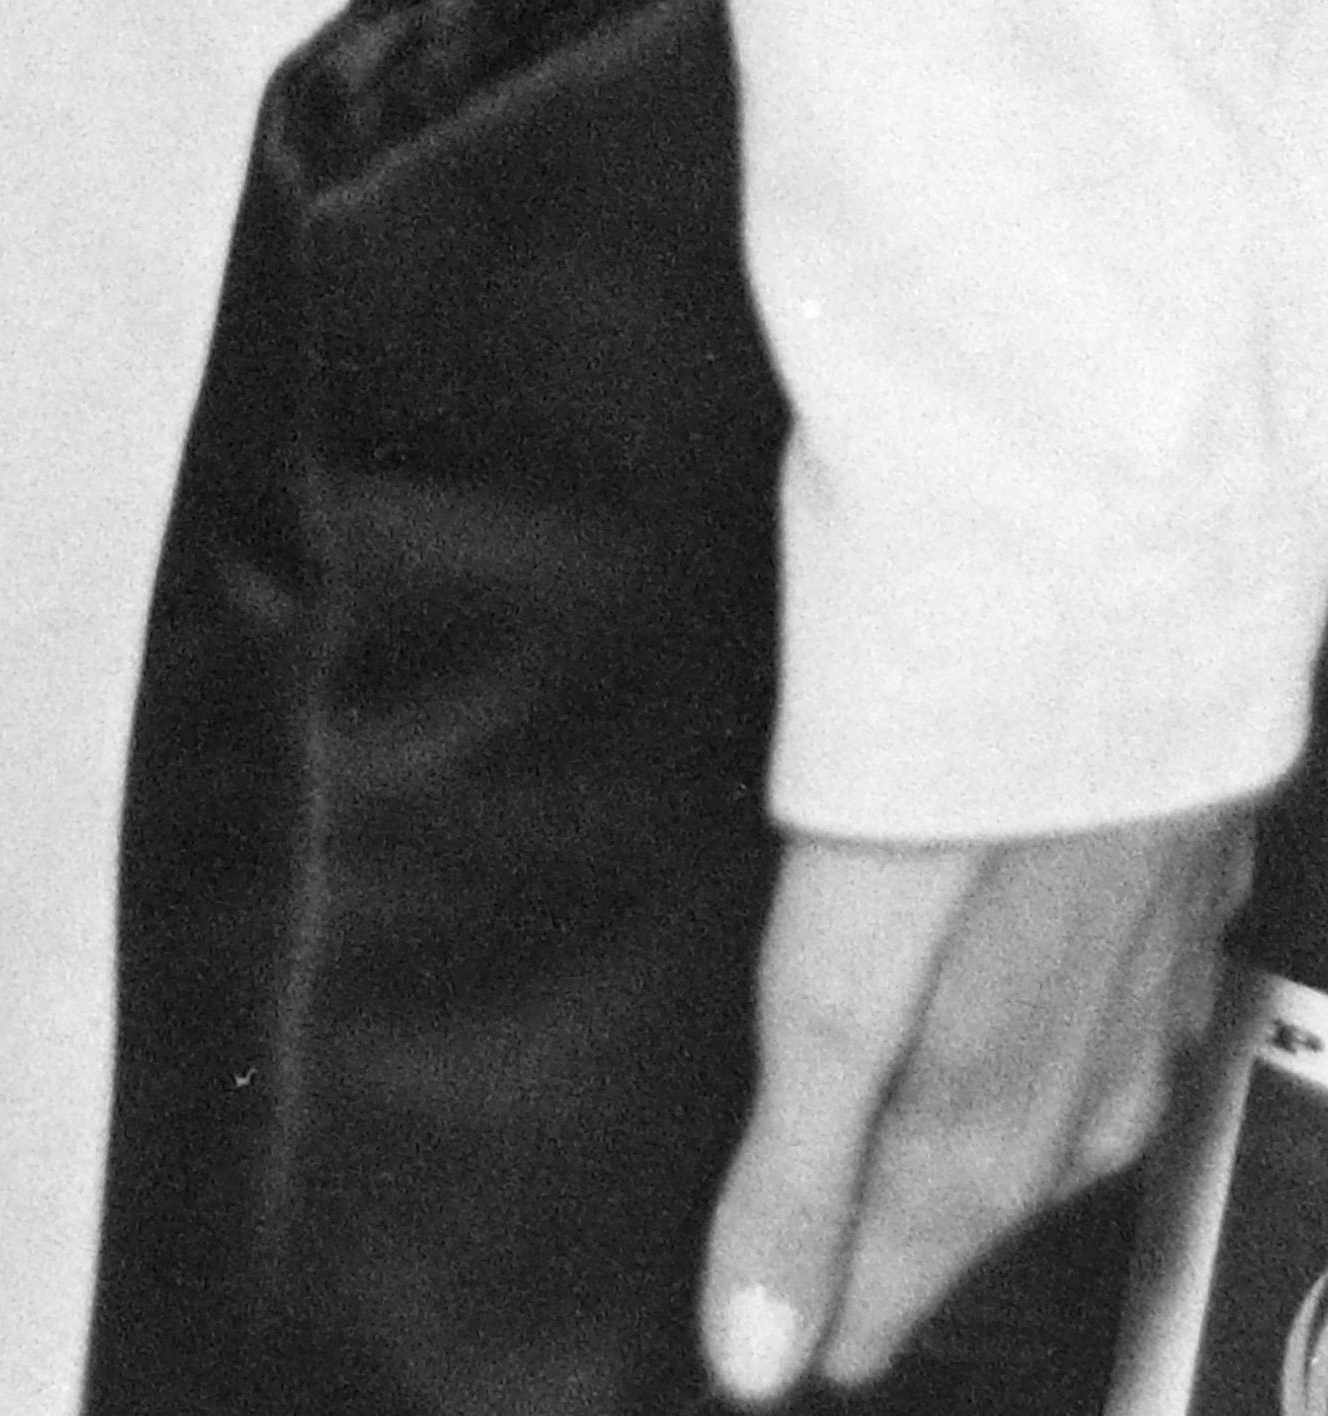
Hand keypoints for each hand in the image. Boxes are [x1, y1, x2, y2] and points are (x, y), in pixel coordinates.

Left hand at [701, 809, 1245, 1389]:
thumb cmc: (977, 759)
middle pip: (966, 1206)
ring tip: (885, 1161)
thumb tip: (756, 1348)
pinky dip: (1026, 1030)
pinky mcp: (1165, 890)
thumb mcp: (836, 976)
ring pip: (1043, 1112)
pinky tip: (1000, 995)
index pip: (896, 1285)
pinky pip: (1095, 1014)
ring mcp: (1144, 984)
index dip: (811, 1308)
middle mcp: (1093, 1080)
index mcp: (1004, 1123)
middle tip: (809, 1265)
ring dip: (957, 1137)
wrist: (1114, 580)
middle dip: (880, 1234)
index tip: (755, 1345)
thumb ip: (798, 1166)